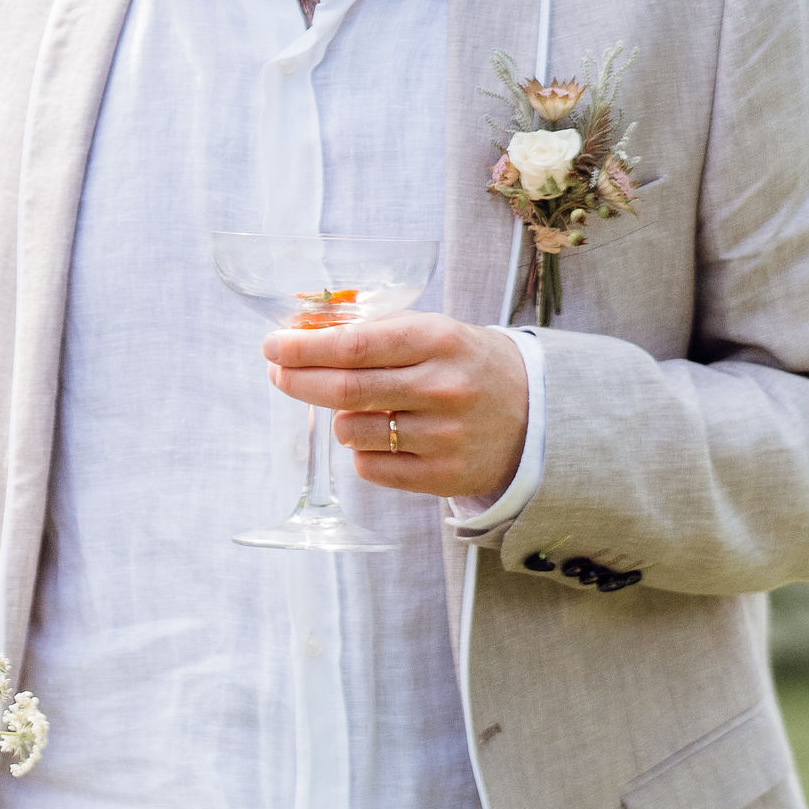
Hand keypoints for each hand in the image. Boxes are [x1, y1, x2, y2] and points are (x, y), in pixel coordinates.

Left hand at [263, 310, 527, 506]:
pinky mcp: (442, 477)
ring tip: (355, 408)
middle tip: (277, 373)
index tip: (273, 346)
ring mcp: (444, 437)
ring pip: (351, 432)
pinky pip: (370, 467)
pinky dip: (361, 451)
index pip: (355, 345)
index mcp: (439, 341)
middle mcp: (443, 388)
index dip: (304, 348)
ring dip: (337, 419)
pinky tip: (381, 436)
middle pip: (344, 390)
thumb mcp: (433, 331)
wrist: (535, 415)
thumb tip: (300, 337)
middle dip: (297, 381)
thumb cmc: (465, 365)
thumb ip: (373, 333)